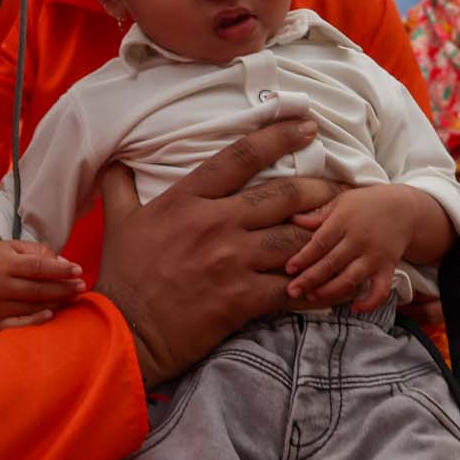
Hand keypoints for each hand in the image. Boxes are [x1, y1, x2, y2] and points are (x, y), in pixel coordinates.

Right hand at [0, 237, 84, 328]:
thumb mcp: (14, 247)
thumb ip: (39, 253)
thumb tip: (65, 266)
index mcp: (4, 264)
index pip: (37, 268)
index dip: (60, 271)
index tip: (78, 270)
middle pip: (37, 290)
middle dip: (63, 289)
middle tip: (81, 286)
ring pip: (31, 308)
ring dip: (56, 304)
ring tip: (72, 298)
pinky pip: (17, 325)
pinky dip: (35, 321)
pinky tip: (51, 315)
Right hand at [95, 119, 340, 384]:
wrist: (124, 333)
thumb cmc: (122, 277)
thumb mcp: (117, 222)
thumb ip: (120, 186)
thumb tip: (114, 159)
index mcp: (186, 199)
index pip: (240, 157)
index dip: (278, 136)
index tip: (306, 126)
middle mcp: (214, 224)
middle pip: (282, 196)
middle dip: (319, 189)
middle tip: (343, 187)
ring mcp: (231, 261)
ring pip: (294, 239)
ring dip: (323, 236)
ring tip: (345, 233)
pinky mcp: (242, 298)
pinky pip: (292, 289)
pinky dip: (318, 288)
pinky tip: (337, 286)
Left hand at [284, 185, 418, 310]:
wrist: (406, 209)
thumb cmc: (367, 204)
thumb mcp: (342, 201)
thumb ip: (318, 214)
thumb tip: (292, 220)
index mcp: (344, 220)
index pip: (320, 242)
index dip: (304, 257)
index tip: (289, 268)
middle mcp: (359, 240)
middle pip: (331, 263)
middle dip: (310, 279)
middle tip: (292, 290)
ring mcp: (374, 256)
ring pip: (350, 279)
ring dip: (331, 291)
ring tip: (312, 298)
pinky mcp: (388, 268)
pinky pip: (381, 290)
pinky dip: (370, 302)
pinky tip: (355, 308)